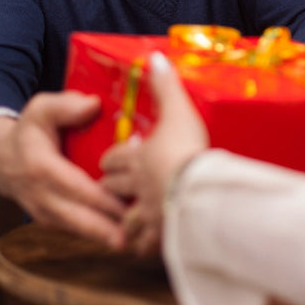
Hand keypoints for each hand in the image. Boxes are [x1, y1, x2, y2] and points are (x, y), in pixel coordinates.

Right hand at [0, 91, 126, 247]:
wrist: (0, 158)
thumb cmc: (29, 130)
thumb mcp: (41, 109)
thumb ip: (66, 105)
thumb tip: (94, 105)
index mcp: (40, 167)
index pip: (73, 186)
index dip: (100, 198)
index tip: (126, 205)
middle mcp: (39, 195)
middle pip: (75, 216)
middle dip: (105, 228)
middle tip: (136, 234)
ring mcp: (42, 211)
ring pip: (75, 228)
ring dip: (104, 235)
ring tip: (135, 240)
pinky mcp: (49, 219)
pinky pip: (73, 229)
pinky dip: (95, 234)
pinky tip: (122, 235)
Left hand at [100, 52, 207, 256]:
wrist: (195, 190)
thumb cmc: (185, 149)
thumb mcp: (177, 111)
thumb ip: (166, 87)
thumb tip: (155, 58)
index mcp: (135, 159)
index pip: (113, 159)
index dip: (111, 159)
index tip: (111, 159)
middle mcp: (135, 186)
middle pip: (111, 188)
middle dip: (109, 187)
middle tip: (114, 186)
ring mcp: (146, 212)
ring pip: (125, 217)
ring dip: (123, 218)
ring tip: (127, 219)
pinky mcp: (160, 233)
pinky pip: (145, 243)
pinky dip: (143, 244)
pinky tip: (146, 246)